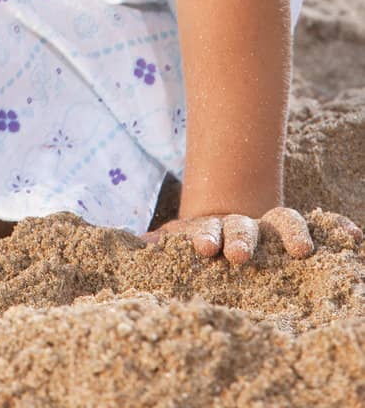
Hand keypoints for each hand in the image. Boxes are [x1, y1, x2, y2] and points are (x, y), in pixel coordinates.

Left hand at [139, 205, 362, 265]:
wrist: (229, 224)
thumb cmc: (202, 240)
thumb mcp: (179, 239)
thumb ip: (161, 242)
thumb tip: (136, 243)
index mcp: (213, 228)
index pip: (209, 227)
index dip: (206, 235)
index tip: (203, 248)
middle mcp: (246, 224)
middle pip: (245, 227)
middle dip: (242, 239)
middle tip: (238, 255)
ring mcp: (273, 228)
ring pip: (284, 222)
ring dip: (291, 234)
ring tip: (300, 251)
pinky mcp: (298, 234)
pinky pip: (321, 226)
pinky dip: (335, 228)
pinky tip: (351, 235)